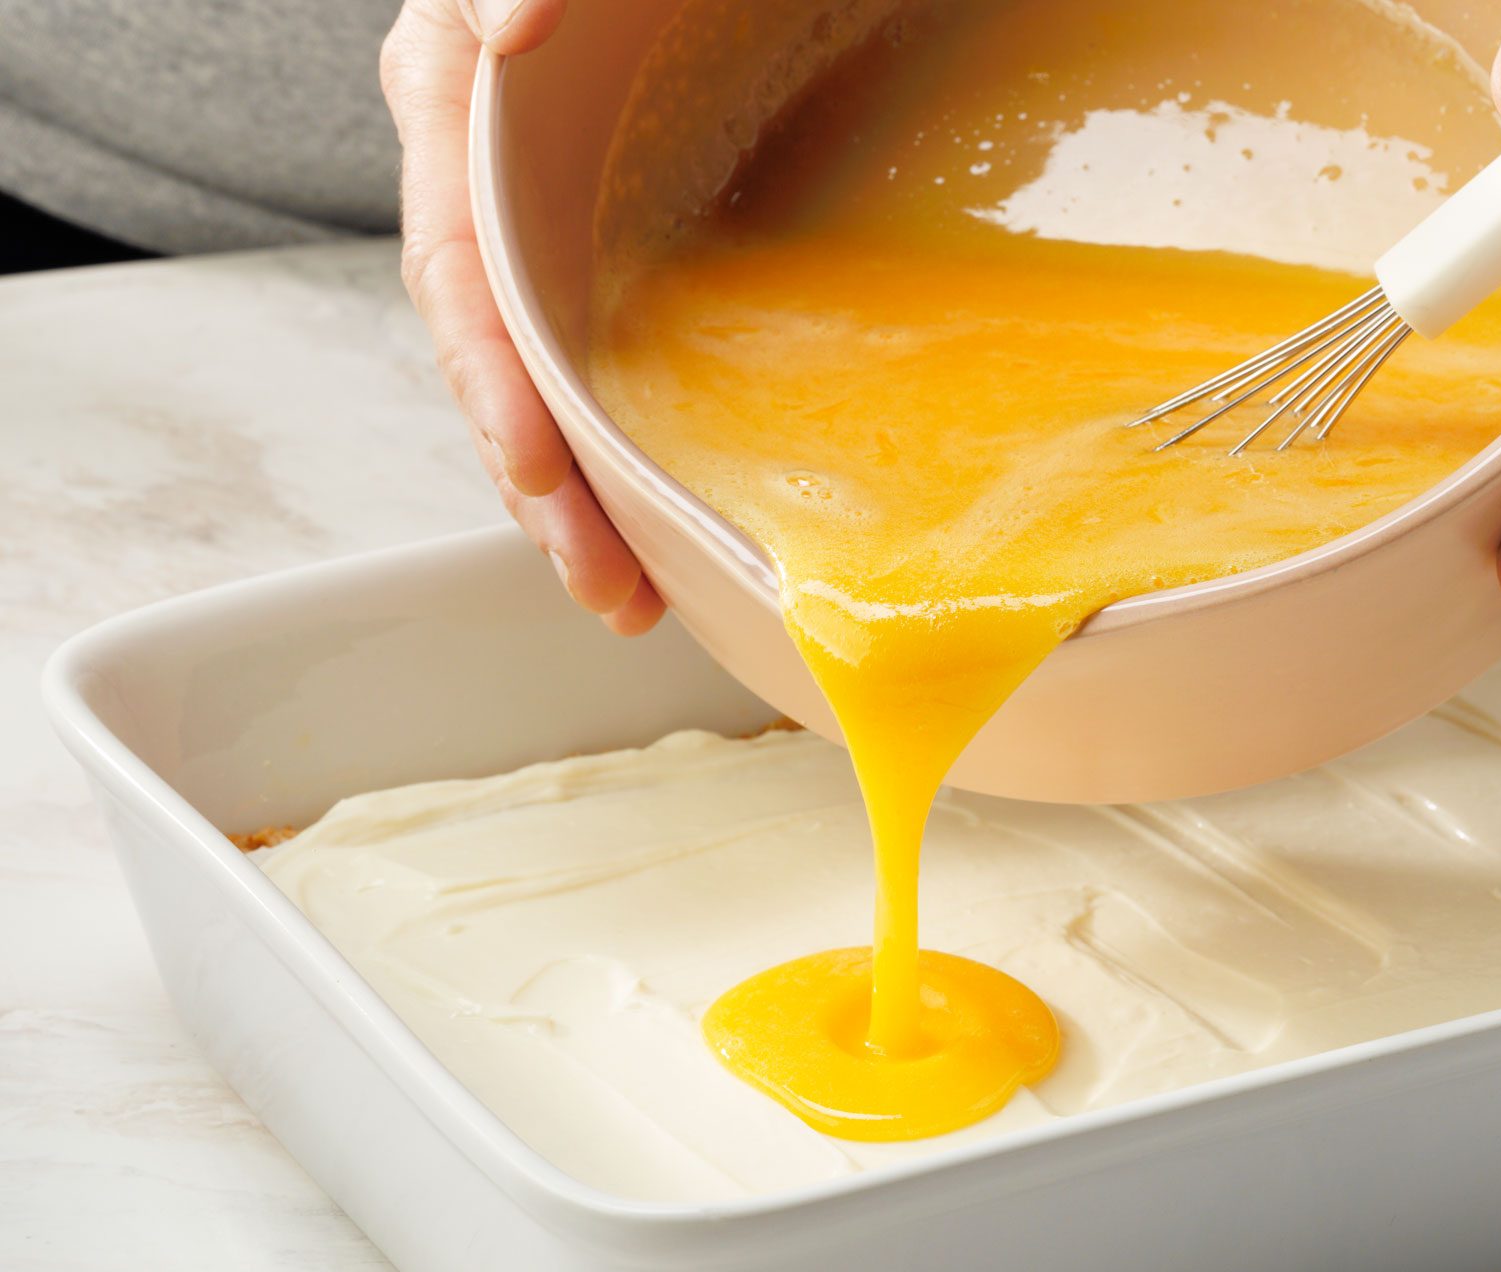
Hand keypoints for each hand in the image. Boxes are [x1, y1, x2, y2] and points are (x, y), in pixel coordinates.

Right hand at [380, 0, 665, 634]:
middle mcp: (486, 183)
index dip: (491, 381)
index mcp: (449, 109)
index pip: (454, 268)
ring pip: (548, 380)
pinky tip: (662, 520)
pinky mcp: (610, 249)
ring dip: (584, 498)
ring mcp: (543, 222)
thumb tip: (510, 27)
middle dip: (544, 489)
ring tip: (631, 597)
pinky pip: (604, 357)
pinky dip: (623, 446)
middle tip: (605, 586)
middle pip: (497, 361)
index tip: (535, 470)